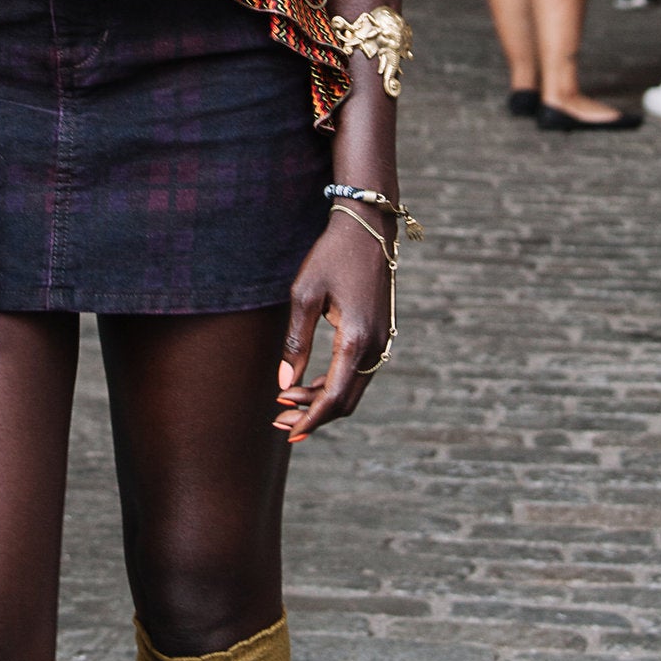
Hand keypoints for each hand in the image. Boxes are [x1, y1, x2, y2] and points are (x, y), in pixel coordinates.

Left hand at [275, 211, 392, 440]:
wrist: (368, 228)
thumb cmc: (331, 256)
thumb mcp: (305, 294)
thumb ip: (295, 342)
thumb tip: (284, 383)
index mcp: (356, 338)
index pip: (334, 396)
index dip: (310, 418)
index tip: (288, 431)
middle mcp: (376, 345)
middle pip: (346, 400)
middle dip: (313, 414)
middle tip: (279, 420)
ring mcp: (382, 341)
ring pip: (353, 388)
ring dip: (322, 400)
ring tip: (286, 401)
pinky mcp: (380, 334)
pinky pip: (358, 372)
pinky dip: (334, 383)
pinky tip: (308, 383)